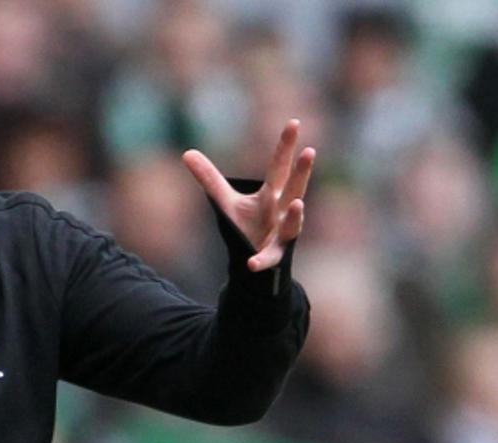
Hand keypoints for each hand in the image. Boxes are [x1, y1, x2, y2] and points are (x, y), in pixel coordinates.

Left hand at [182, 119, 314, 271]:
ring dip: (295, 215)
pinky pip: (268, 259)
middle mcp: (281, 211)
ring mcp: (281, 234)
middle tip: (310, 151)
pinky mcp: (273, 256)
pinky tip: (251, 264)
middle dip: (302, 172)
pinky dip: (261, 261)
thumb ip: (210, 179)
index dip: (285, 146)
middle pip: (295, 188)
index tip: (293, 122)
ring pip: (293, 224)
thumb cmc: (246, 226)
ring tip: (297, 204)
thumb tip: (187, 153)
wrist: (253, 261)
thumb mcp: (225, 202)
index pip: (279, 166)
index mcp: (272, 194)